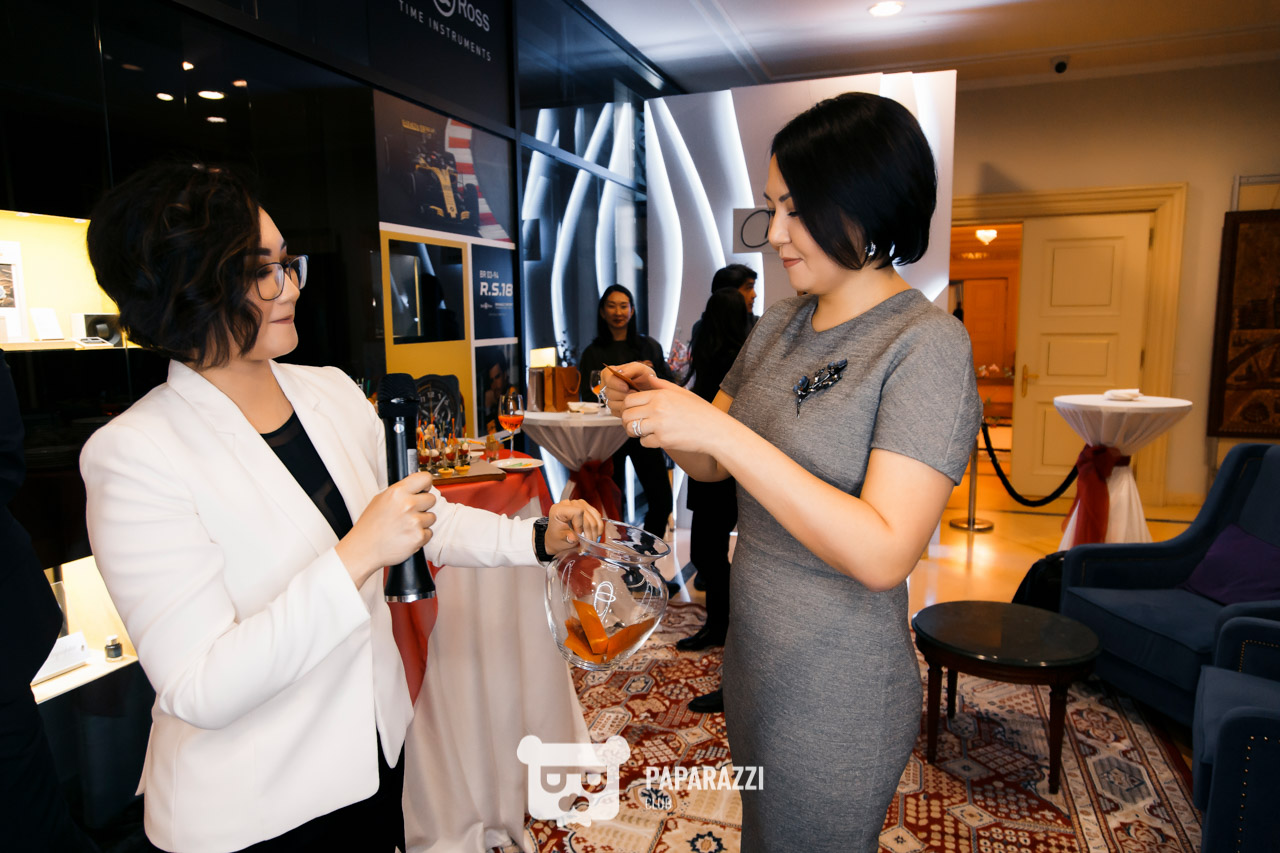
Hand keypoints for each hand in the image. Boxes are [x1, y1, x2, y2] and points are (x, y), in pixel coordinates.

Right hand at [335, 471, 436, 587]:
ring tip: (405, 526)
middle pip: (432, 499)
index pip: (425, 478)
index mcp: (397, 492)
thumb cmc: (369, 527)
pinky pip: (429, 533)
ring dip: (422, 522)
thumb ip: (399, 492)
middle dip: (424, 506)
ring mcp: (414, 521)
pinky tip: (406, 536)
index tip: (424, 489)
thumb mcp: (379, 500)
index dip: (426, 484)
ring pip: (431, 517)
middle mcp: (407, 505)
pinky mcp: (418, 537)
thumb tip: (415, 487)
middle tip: (410, 513)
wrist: (363, 549)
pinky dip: (420, 536)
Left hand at [544, 499, 603, 554]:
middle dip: (589, 531)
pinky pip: (597, 515)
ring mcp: (578, 503)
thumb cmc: (557, 538)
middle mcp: (568, 503)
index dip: (580, 525)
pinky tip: (595, 534)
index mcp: (558, 510)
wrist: (557, 537)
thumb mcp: (560, 540)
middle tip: (588, 543)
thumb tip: (574, 538)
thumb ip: (568, 538)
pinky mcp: (585, 506)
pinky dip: (598, 526)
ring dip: (595, 530)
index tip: (578, 535)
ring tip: (592, 540)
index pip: (577, 512)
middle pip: (587, 514)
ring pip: (594, 515)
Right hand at [600, 362, 654, 415]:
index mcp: (610, 373)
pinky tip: (633, 404)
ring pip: (611, 403)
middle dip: (623, 394)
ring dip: (625, 402)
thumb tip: (620, 373)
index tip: (626, 387)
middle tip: (634, 393)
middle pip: (608, 392)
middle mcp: (606, 386)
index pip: (607, 377)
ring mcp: (608, 398)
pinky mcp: (613, 409)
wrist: (651, 390)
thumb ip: (630, 368)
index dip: (615, 383)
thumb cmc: (644, 378)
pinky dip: (625, 409)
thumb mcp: (640, 369)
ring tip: (635, 398)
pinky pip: (615, 411)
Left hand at [620, 380, 723, 454]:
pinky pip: (643, 442)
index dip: (627, 406)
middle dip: (628, 420)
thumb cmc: (700, 411)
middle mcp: (657, 409)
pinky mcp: (662, 440)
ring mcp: (659, 425)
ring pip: (631, 429)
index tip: (633, 410)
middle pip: (627, 414)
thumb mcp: (682, 392)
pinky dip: (647, 441)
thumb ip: (662, 385)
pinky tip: (657, 437)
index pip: (629, 399)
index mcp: (660, 395)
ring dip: (634, 431)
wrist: (715, 430)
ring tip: (643, 430)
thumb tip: (649, 378)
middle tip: (635, 422)